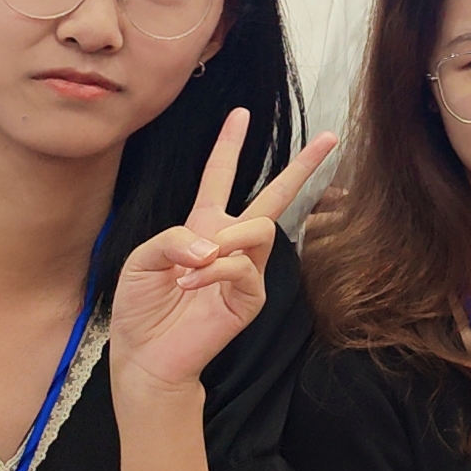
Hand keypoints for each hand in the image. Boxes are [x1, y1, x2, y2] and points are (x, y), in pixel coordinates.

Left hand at [110, 116, 337, 394]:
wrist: (146, 356)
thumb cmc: (142, 308)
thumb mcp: (141, 258)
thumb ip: (172, 237)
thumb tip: (213, 243)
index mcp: (202, 226)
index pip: (220, 177)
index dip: (229, 144)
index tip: (241, 114)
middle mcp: (230, 243)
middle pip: (274, 196)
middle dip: (302, 166)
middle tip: (329, 137)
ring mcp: (245, 270)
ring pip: (260, 228)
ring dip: (229, 238)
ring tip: (197, 262)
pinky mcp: (250, 298)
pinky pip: (244, 268)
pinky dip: (215, 271)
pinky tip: (190, 284)